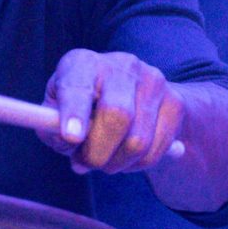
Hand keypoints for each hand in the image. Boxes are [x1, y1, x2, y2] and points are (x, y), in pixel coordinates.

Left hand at [40, 50, 185, 173]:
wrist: (133, 96)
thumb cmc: (82, 108)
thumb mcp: (57, 113)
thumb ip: (52, 129)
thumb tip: (70, 142)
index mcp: (83, 63)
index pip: (79, 86)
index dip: (74, 112)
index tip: (71, 137)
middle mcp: (122, 65)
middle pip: (117, 115)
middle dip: (97, 152)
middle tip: (83, 165)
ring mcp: (153, 82)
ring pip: (138, 141)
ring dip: (116, 164)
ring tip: (105, 160)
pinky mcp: (175, 103)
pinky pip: (156, 150)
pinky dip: (137, 165)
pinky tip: (126, 155)